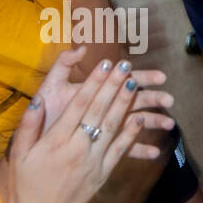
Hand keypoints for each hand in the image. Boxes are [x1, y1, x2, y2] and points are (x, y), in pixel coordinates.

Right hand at [6, 58, 160, 202]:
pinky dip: (131, 133)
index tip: (103, 64)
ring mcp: (93, 163)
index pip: (79, 105)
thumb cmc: (25, 185)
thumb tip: (40, 99)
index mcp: (56, 141)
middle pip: (99, 111)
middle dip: (113, 85)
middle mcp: (77, 149)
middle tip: (125, 65)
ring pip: (112, 127)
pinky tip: (140, 118)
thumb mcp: (19, 153)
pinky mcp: (102, 174)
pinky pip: (119, 150)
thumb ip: (29, 125)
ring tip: (135, 84)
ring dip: (125, 104)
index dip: (93, 82)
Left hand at [28, 48, 174, 159]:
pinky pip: (124, 148)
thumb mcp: (51, 85)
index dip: (142, 76)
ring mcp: (105, 125)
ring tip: (168, 124)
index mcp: (97, 90)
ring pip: (134, 123)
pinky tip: (154, 153)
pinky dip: (139, 150)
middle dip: (153, 98)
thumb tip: (82, 49)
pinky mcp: (103, 145)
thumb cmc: (43, 110)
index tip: (161, 77)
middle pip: (135, 99)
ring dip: (152, 122)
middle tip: (169, 100)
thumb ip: (64, 65)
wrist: (33, 139)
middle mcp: (104, 106)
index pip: (123, 80)